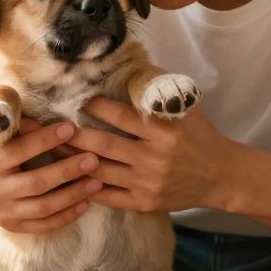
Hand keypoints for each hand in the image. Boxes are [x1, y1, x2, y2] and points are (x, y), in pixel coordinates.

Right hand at [0, 120, 102, 232]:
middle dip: (67, 170)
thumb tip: (54, 114)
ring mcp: (1, 213)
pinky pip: (44, 225)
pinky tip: (86, 202)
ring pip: (44, 207)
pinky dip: (67, 215)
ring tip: (98, 181)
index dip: (45, 140)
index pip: (18, 151)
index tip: (71, 128)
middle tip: (93, 158)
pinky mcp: (12, 227)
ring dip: (74, 194)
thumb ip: (22, 126)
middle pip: (35, 183)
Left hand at [66, 97, 236, 211]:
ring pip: (99, 170)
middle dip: (73, 134)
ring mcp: (147, 183)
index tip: (79, 99)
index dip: (96, 107)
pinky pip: (108, 196)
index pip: (120, 116)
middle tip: (50, 125)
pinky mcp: (144, 202)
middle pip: (103, 144)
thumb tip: (125, 68)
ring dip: (72, 160)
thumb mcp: (184, 108)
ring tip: (50, 149)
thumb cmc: (199, 135)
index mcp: (163, 131)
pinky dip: (87, 187)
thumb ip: (156, 93)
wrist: (221, 175)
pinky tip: (70, 178)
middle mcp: (153, 158)